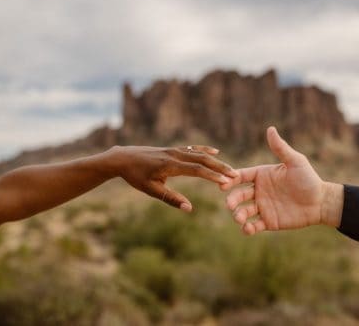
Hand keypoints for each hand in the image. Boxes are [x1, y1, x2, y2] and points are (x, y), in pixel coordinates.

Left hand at [107, 145, 237, 211]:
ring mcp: (173, 150)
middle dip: (219, 168)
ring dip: (215, 161)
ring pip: (198, 154)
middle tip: (236, 175)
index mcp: (169, 165)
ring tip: (229, 168)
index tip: (226, 182)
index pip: (196, 170)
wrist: (122, 158)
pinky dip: (204, 151)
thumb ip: (171, 199)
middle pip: (202, 160)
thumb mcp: (151, 190)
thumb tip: (189, 209)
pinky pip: (191, 149)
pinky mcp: (171, 150)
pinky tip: (214, 153)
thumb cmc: (135, 176)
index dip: (212, 175)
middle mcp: (174, 155)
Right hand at [221, 127, 342, 234]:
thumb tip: (270, 129)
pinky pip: (254, 226)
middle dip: (232, 200)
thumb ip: (280, 148)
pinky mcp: (268, 222)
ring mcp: (262, 207)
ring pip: (243, 212)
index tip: (223, 184)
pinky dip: (248, 229)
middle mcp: (258, 191)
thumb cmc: (309, 179)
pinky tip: (248, 229)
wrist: (322, 202)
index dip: (230, 180)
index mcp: (261, 176)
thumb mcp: (295, 162)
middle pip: (238, 195)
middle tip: (230, 204)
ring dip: (238, 215)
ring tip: (239, 219)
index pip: (240, 176)